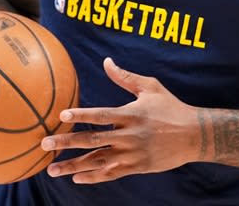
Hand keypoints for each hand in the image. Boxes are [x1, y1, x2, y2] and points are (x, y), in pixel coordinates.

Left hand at [40, 57, 201, 182]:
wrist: (194, 135)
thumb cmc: (171, 107)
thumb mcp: (151, 87)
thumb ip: (126, 77)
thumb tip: (106, 61)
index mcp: (131, 114)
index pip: (101, 115)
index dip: (82, 115)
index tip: (62, 116)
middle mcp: (129, 136)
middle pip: (93, 141)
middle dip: (67, 143)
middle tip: (44, 143)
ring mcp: (132, 154)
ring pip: (97, 162)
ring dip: (73, 166)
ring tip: (51, 169)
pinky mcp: (136, 167)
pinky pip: (111, 174)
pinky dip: (93, 177)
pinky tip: (76, 178)